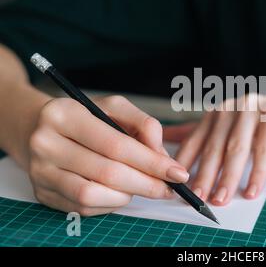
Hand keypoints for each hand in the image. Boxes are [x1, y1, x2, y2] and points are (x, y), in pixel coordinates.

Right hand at [27, 95, 188, 215]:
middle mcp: (46, 143)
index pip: (116, 144)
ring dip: (127, 195)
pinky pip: (84, 207)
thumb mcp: (114, 108)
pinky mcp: (43, 193)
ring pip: (94, 195)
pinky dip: (110, 203)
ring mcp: (41, 171)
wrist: (39, 129)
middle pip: (108, 172)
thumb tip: (162, 156)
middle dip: (147, 183)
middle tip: (169, 188)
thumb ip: (143, 124)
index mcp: (64, 114)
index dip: (151, 162)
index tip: (177, 172)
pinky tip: (120, 192)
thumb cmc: (85, 118)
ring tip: (141, 186)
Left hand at [164, 93, 265, 205]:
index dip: (184, 163)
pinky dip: (258, 171)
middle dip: (204, 174)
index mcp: (217, 113)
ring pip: (237, 147)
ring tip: (221, 199)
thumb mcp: (232, 133)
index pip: (194, 139)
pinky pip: (264, 147)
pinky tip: (253, 190)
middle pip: (214, 145)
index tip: (176, 186)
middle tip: (198, 198)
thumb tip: (167, 138)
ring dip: (228, 176)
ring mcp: (253, 108)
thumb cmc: (264, 128)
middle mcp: (232, 107)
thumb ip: (203, 136)